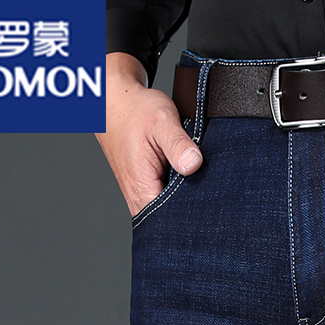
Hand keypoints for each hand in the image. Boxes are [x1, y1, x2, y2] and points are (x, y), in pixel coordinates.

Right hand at [95, 53, 202, 216]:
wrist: (113, 102)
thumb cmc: (136, 111)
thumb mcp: (162, 121)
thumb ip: (178, 144)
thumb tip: (193, 164)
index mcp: (141, 188)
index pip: (169, 222)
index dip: (190, 219)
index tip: (208, 210)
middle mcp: (137, 197)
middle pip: (170, 221)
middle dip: (191, 214)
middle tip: (211, 201)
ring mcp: (140, 194)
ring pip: (167, 212)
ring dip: (185, 203)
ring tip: (201, 190)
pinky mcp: (144, 188)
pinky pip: (164, 200)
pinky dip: (178, 194)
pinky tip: (190, 183)